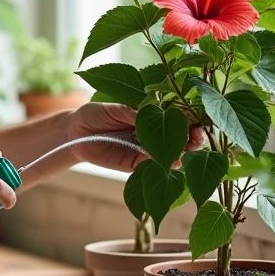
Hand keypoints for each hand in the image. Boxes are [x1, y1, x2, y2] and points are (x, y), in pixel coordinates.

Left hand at [67, 103, 205, 173]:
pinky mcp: (134, 165)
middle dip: (191, 138)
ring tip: (188, 149)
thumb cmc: (95, 113)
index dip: (190, 119)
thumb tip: (155, 116)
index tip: (199, 119)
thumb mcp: (114, 108)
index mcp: (151, 116)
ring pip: (169, 154)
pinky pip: (151, 166)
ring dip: (181, 153)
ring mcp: (145, 150)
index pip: (176, 118)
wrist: (75, 132)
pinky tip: (172, 161)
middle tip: (198, 137)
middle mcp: (152, 134)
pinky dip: (162, 164)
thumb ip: (134, 113)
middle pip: (178, 138)